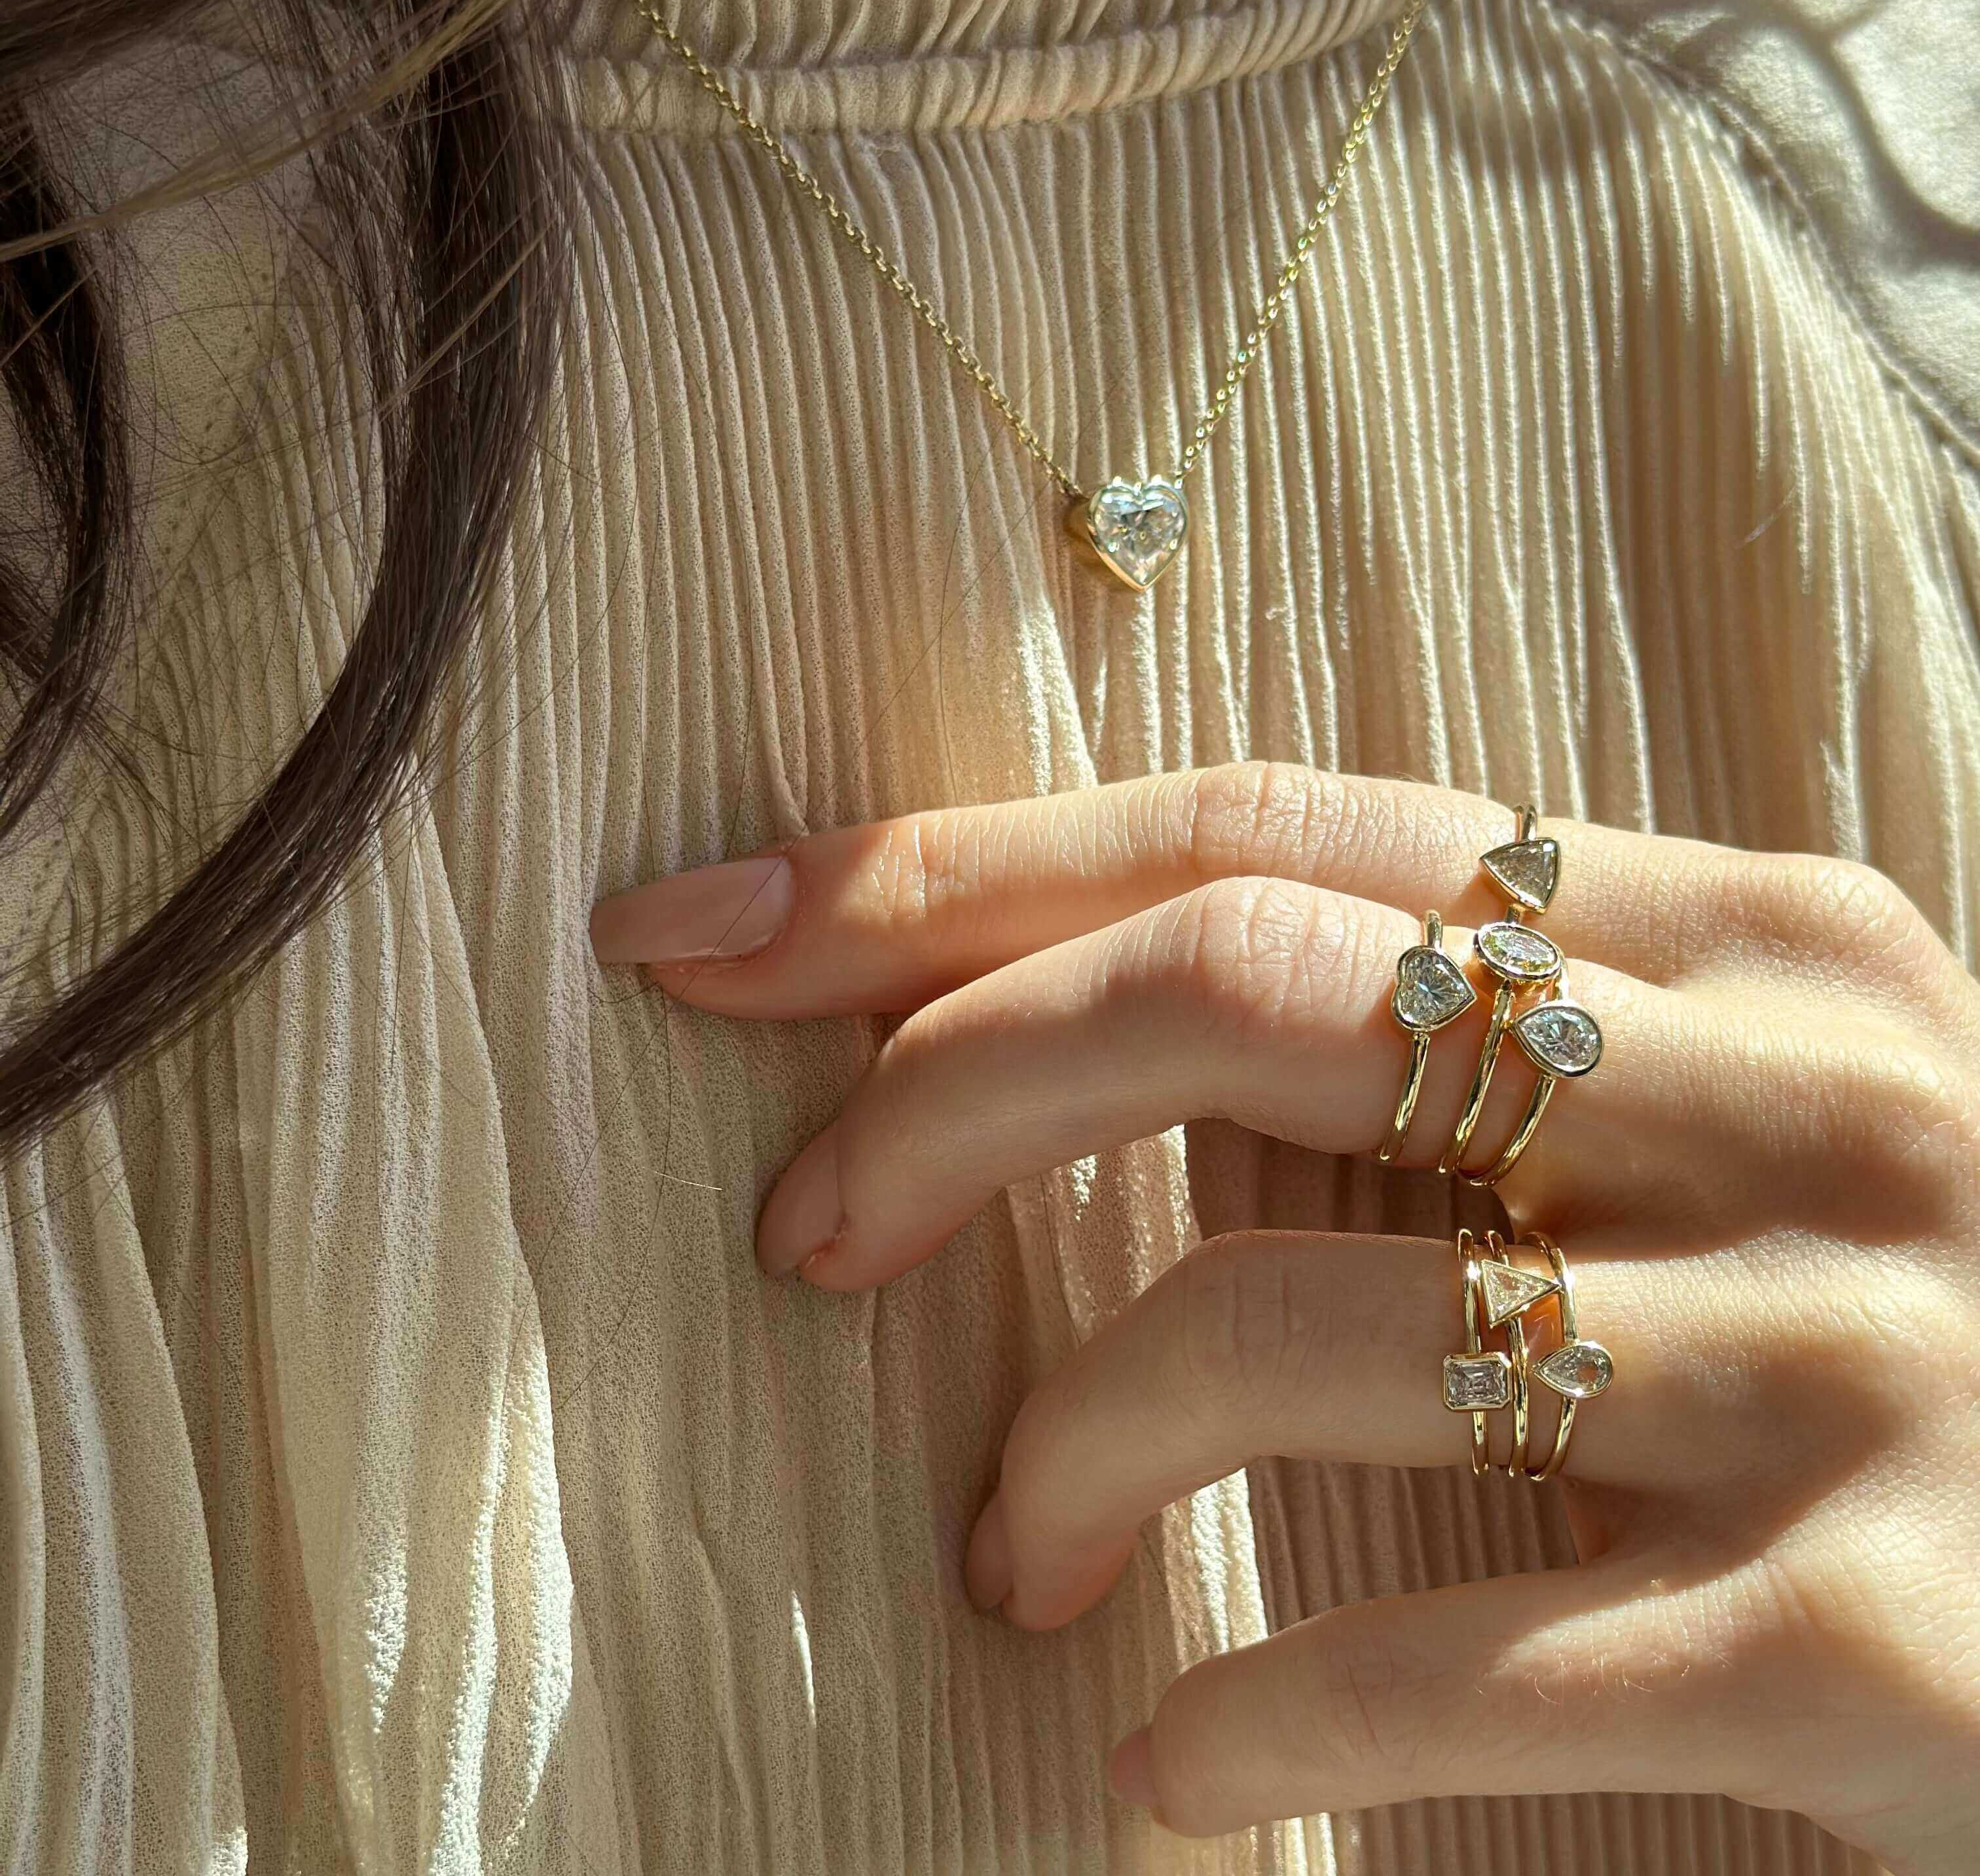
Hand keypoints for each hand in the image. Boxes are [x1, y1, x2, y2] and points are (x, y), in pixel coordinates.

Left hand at [590, 763, 1979, 1870]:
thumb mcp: (1687, 1130)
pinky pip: (1460, 1656)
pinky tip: (1160, 1757)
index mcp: (1744, 944)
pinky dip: (1248, 1706)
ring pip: (1295, 1322)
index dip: (954, 872)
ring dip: (1072, 1441)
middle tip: (808, 1227)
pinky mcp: (1881, 1643)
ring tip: (1010, 1551)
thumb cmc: (1870, 1337)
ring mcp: (1855, 1359)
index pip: (1262, 838)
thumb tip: (1052, 1027)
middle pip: (1246, 993)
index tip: (711, 929)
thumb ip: (1441, 1059)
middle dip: (956, 1087)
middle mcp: (1805, 1102)